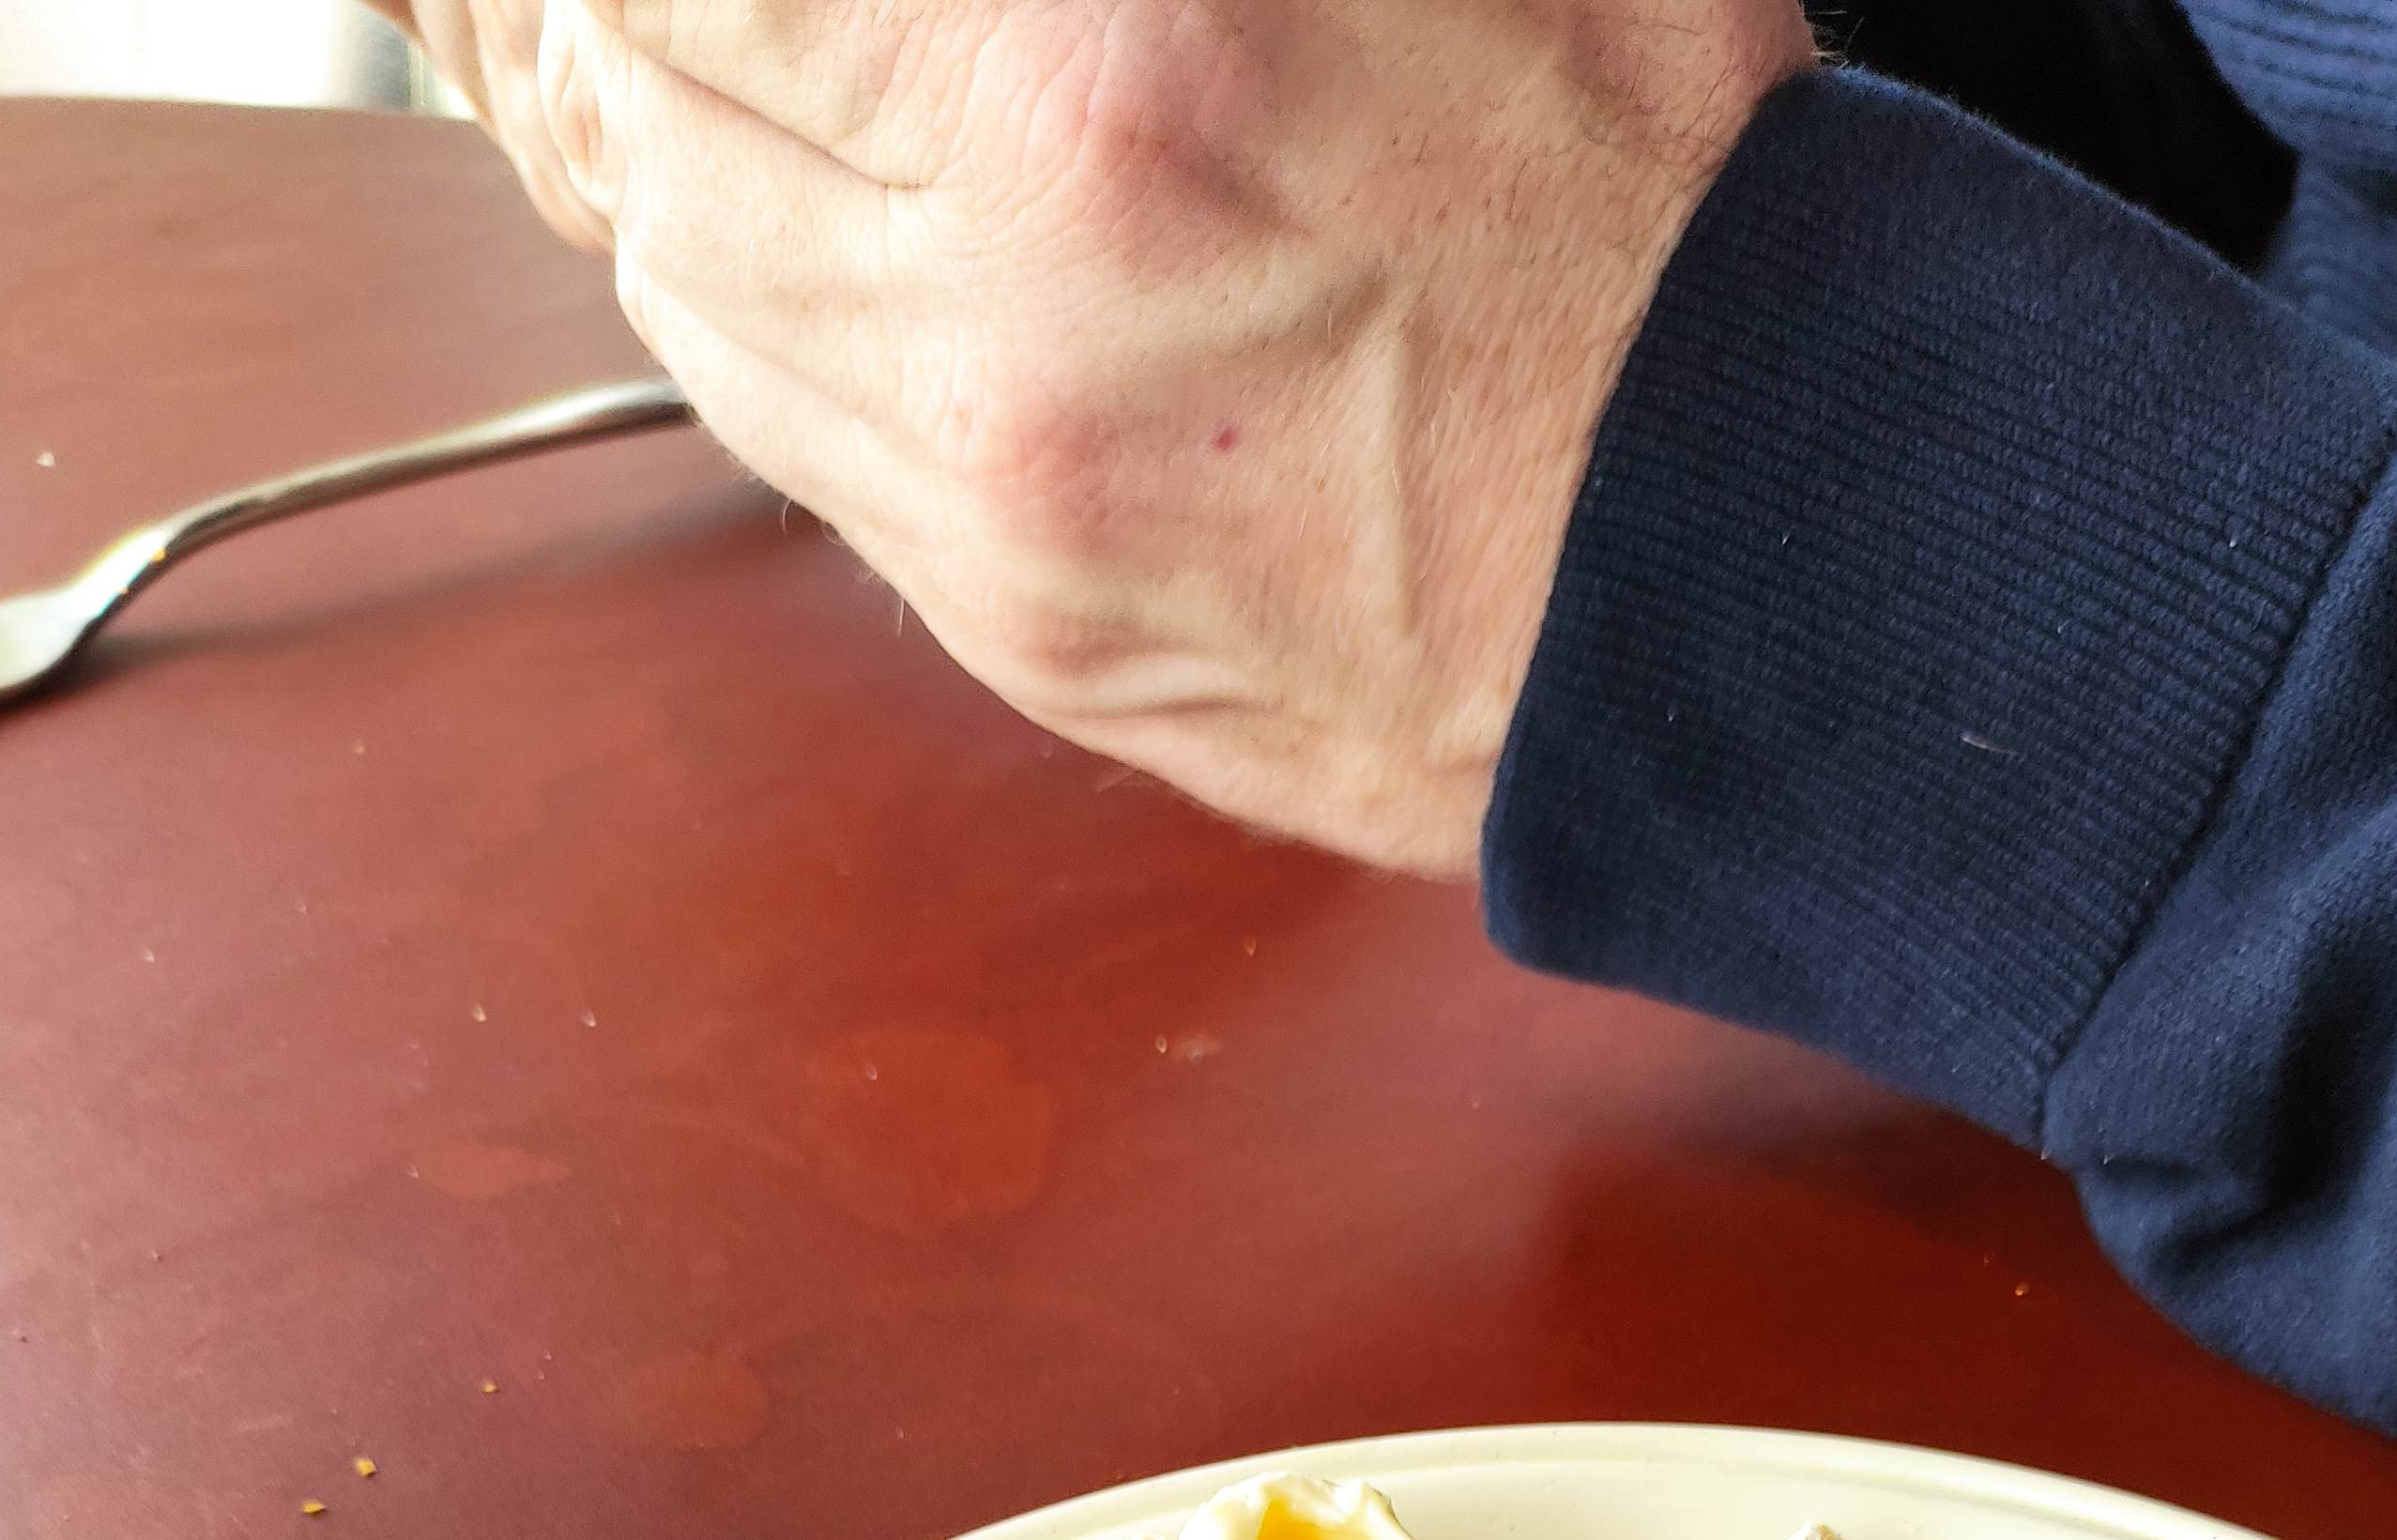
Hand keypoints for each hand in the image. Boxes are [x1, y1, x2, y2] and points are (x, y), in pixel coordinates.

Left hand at [394, 0, 1806, 873]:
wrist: (1750, 573)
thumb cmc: (1641, 215)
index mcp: (1099, 63)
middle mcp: (1005, 285)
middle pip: (646, 84)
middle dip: (703, 17)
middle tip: (812, 13)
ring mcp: (988, 486)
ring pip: (679, 265)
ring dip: (725, 164)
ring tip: (856, 123)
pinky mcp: (1007, 621)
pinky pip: (783, 436)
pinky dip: (798, 330)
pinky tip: (924, 277)